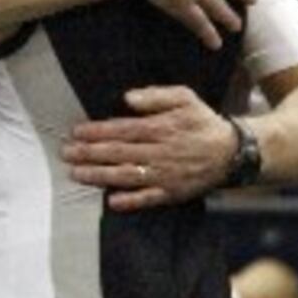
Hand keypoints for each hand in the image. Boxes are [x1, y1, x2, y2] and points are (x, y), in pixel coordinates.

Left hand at [62, 85, 237, 210]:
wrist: (232, 152)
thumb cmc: (202, 121)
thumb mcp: (184, 97)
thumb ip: (156, 95)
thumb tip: (127, 98)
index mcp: (161, 127)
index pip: (122, 129)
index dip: (97, 131)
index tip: (75, 132)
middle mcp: (160, 152)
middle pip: (119, 152)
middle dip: (89, 153)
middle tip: (65, 154)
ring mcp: (165, 174)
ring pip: (127, 176)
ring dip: (99, 176)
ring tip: (76, 174)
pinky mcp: (172, 193)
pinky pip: (148, 198)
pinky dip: (130, 201)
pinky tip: (111, 201)